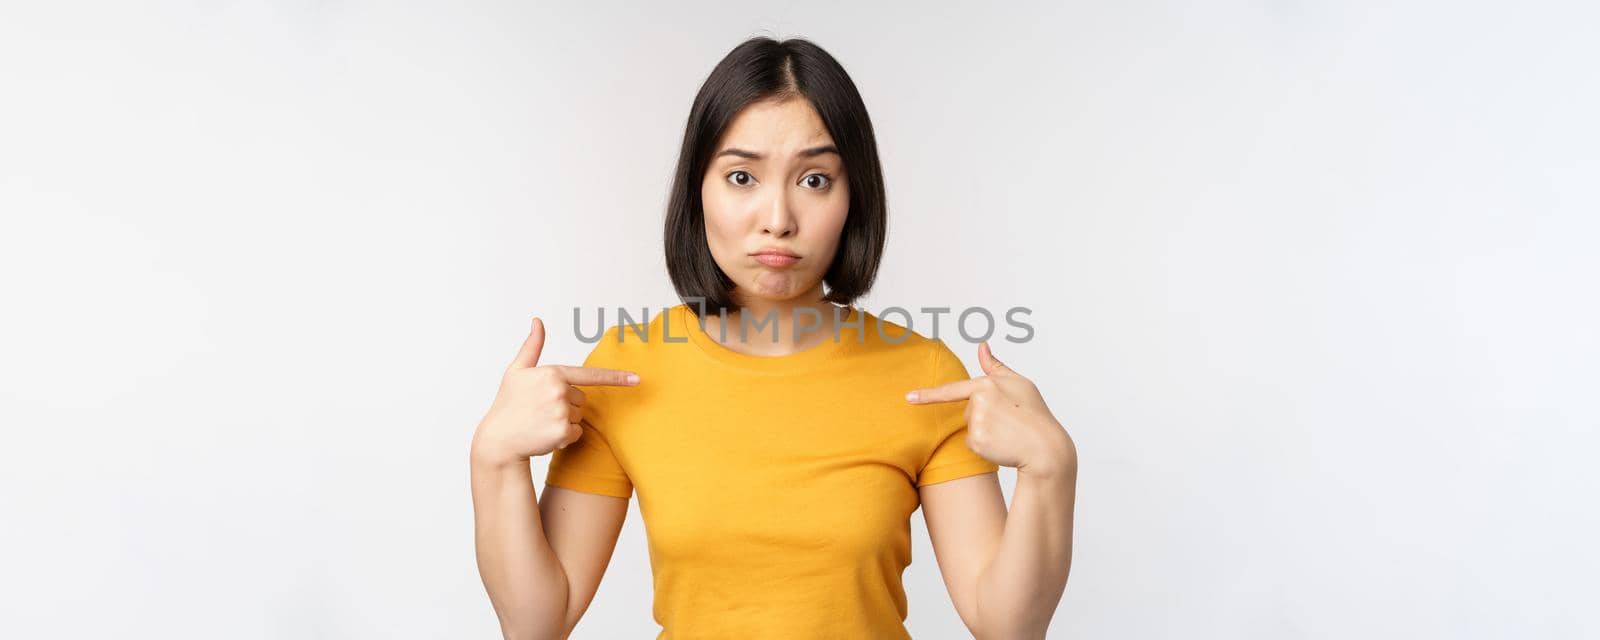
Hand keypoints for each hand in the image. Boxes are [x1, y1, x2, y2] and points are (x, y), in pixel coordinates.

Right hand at [470, 316, 639, 465]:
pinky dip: (564, 436)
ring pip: (579, 416)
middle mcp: (559, 390)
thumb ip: (532, 346)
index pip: (590, 375)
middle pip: (582, 399)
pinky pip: (576, 433)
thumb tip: (537, 321)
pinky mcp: (563, 431)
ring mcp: (562, 411)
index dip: (616, 377)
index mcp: (552, 373)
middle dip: (566, 405)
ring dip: (565, 421)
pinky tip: (545, 435)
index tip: (637, 378)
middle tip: (541, 410)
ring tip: (541, 422)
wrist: (498, 440)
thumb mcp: (517, 371)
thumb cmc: (508, 404)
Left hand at [906, 341, 1076, 476]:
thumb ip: (995, 366)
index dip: (928, 395)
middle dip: (985, 416)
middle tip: (1010, 421)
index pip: (953, 390)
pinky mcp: (976, 442)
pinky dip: (985, 447)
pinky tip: (1003, 444)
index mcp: (987, 384)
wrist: (1046, 448)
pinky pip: (973, 444)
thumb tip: (981, 345)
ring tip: (1008, 432)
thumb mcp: (1019, 384)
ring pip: (971, 427)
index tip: (908, 398)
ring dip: (985, 431)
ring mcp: (976, 422)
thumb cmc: (1035, 414)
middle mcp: (978, 402)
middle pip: (968, 410)